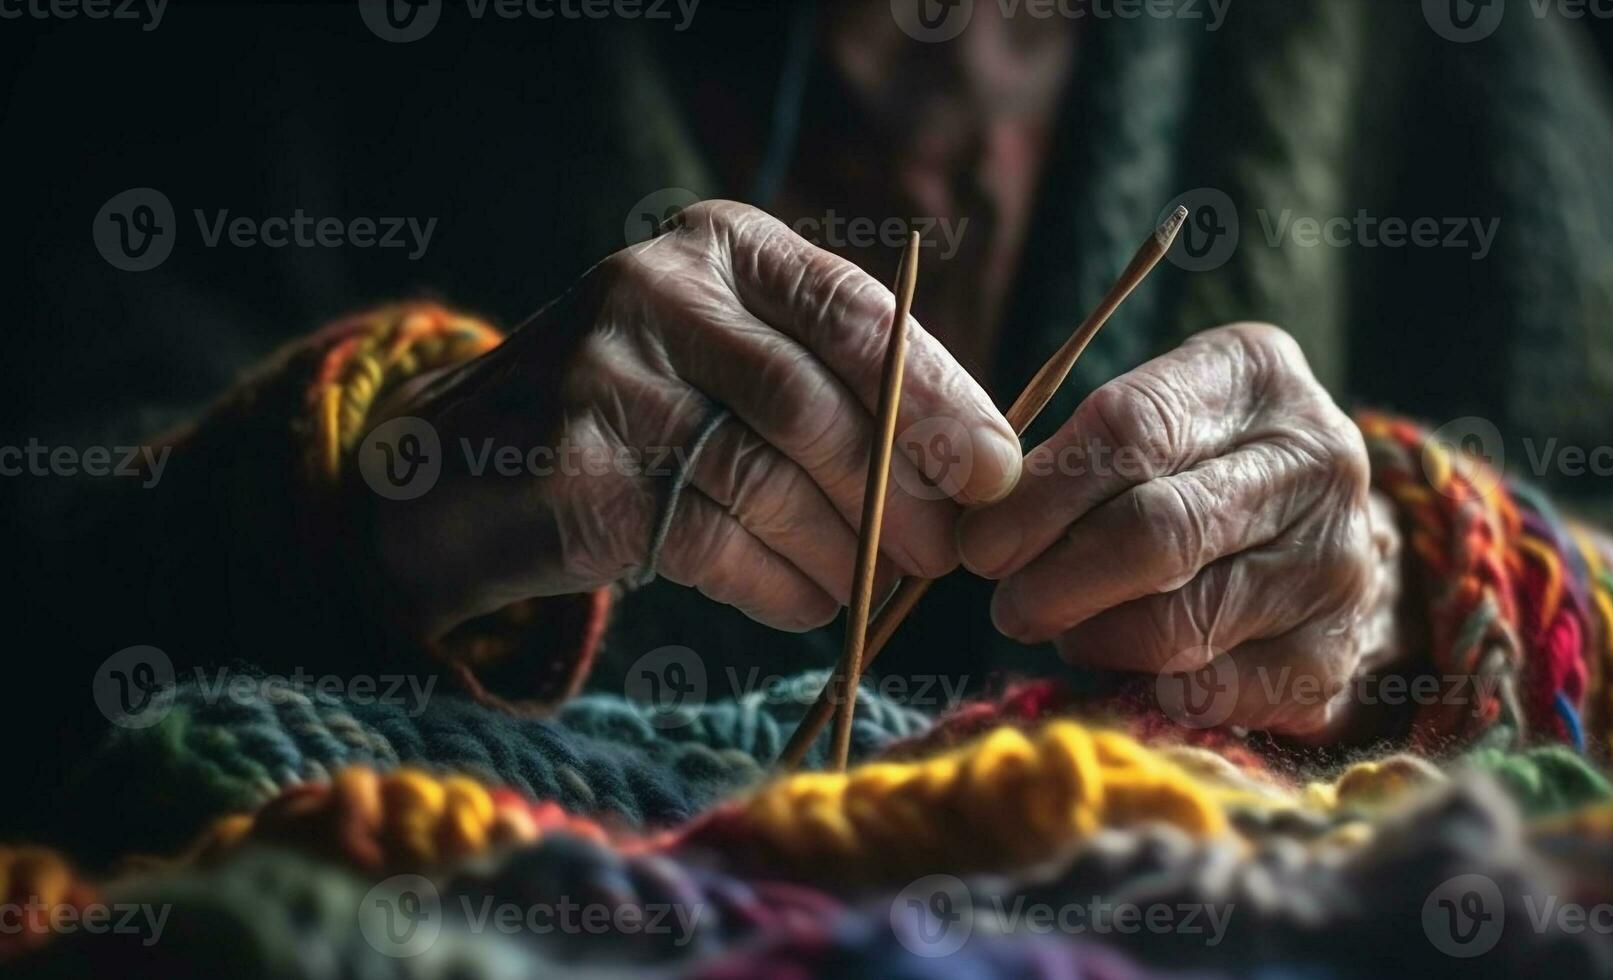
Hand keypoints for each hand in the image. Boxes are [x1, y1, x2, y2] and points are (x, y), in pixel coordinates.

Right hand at [366, 201, 1021, 637]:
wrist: (463, 469)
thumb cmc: (639, 415)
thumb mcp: (729, 356)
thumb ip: (832, 382)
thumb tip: (976, 464)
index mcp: (717, 246)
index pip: (853, 313)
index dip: (938, 396)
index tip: (996, 469)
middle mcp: (654, 291)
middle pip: (811, 402)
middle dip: (898, 488)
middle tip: (949, 551)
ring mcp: (603, 379)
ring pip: (765, 478)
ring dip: (845, 549)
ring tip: (878, 588)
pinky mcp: (575, 474)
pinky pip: (712, 541)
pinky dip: (779, 585)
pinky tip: (811, 605)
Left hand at [957, 323, 1404, 736]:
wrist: (1316, 534)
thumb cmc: (1194, 465)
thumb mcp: (1148, 421)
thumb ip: (1071, 458)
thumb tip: (983, 532)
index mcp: (1253, 373)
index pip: (1131, 430)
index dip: (1040, 497)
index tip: (981, 546)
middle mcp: (1316, 457)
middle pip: (1159, 532)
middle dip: (1059, 581)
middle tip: (1011, 607)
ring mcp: (1338, 558)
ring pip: (1183, 623)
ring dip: (1097, 640)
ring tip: (1067, 630)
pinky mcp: (1338, 650)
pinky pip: (1217, 692)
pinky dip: (1153, 691)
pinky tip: (1129, 670)